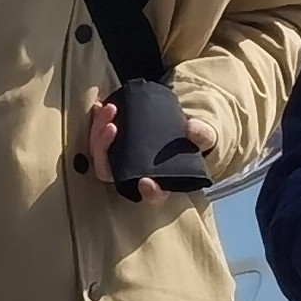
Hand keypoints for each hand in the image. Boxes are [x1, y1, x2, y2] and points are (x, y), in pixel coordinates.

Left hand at [83, 93, 215, 198]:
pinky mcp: (113, 146)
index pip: (154, 195)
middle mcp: (135, 176)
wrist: (180, 126)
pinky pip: (97, 139)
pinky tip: (99, 105)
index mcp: (161, 183)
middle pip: (111, 172)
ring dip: (98, 132)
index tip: (146, 181)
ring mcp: (120, 161)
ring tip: (110, 109)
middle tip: (113, 126)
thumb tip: (191, 127)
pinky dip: (96, 122)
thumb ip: (202, 135)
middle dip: (106, 149)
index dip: (150, 192)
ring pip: (100, 155)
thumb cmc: (193, 141)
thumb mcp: (204, 137)